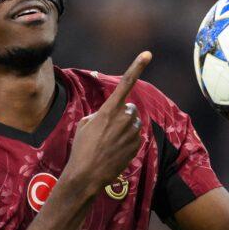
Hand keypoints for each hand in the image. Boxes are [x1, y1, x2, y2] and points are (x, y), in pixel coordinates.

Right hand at [63, 52, 150, 192]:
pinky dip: (127, 141)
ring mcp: (132, 132)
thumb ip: (101, 114)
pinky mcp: (137, 145)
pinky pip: (136, 136)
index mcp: (108, 110)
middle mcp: (123, 118)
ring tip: (109, 143)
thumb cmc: (81, 149)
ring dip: (125, 128)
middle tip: (107, 129)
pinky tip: (114, 151)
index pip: (125, 84)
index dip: (136, 67)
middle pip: (130, 108)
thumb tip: (113, 115)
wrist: (86, 175)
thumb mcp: (85, 125)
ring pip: (134, 122)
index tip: (147, 54)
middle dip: (122, 114)